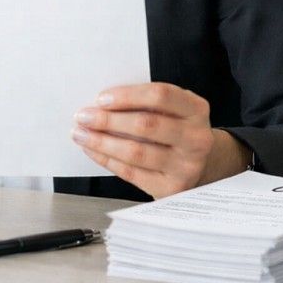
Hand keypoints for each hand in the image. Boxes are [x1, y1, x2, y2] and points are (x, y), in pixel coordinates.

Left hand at [70, 82, 249, 198]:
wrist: (202, 164)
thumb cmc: (177, 128)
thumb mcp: (173, 109)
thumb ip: (145, 103)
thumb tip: (100, 104)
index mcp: (195, 109)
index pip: (160, 95)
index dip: (127, 96)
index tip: (101, 98)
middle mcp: (196, 138)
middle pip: (146, 125)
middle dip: (108, 120)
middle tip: (83, 116)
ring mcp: (186, 166)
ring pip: (136, 152)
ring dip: (101, 142)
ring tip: (81, 134)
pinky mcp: (172, 187)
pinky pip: (131, 173)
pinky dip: (107, 159)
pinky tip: (92, 150)